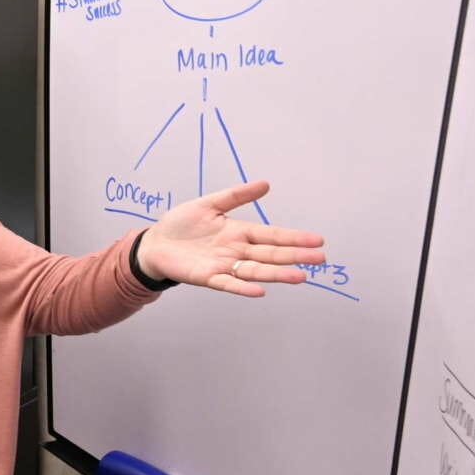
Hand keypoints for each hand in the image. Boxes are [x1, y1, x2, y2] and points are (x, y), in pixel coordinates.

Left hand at [137, 181, 326, 296]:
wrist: (154, 243)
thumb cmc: (180, 224)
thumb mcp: (208, 203)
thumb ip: (236, 195)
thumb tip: (265, 184)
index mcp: (239, 232)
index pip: (273, 235)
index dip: (294, 238)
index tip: (318, 240)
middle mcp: (236, 251)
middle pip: (270, 254)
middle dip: (295, 256)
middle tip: (320, 259)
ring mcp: (223, 265)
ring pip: (255, 271)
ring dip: (277, 274)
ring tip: (300, 277)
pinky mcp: (207, 277)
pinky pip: (228, 283)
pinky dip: (243, 287)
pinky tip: (260, 290)